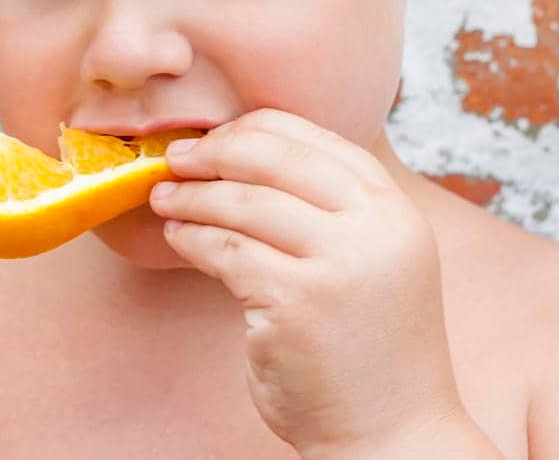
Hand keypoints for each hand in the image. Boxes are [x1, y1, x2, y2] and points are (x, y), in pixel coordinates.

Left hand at [149, 108, 467, 457]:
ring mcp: (337, 265)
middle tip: (176, 157)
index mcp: (395, 210)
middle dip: (217, 151)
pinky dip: (192, 237)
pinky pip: (226, 250)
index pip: (318, 139)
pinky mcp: (296, 303)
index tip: (217, 134)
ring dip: (193, 195)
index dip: (257, 128)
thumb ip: (333, 211)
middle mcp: (375, 229)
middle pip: (278, 159)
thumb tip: (247, 156)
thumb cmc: (368, 348)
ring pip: (244, 203)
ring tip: (164, 197)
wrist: (390, 434)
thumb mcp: (375, 260)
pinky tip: (177, 236)